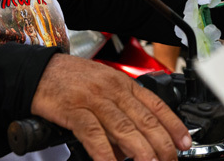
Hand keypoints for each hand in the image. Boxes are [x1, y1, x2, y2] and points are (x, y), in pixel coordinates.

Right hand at [31, 54, 191, 160]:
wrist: (39, 71)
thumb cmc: (71, 80)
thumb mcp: (103, 90)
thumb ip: (120, 115)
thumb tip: (130, 148)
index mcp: (124, 84)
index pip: (156, 105)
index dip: (173, 125)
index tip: (184, 142)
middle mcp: (113, 90)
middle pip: (144, 118)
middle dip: (162, 142)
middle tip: (170, 158)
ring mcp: (94, 99)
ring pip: (124, 126)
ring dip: (140, 148)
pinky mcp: (73, 110)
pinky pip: (92, 133)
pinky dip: (104, 151)